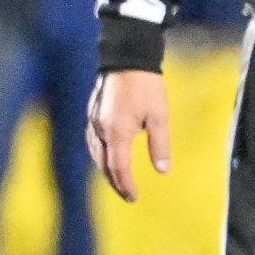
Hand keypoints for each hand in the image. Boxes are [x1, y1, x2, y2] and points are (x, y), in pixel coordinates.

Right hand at [86, 69, 171, 202]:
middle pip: (103, 165)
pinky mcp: (92, 113)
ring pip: (95, 154)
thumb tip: (162, 169)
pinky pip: (92, 142)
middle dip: (115, 182)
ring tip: (116, 179)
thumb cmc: (146, 85)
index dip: (126, 185)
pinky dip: (98, 156)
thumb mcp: (159, 115)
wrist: (126, 57)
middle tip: (126, 194)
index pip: (119, 168)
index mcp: (118, 133)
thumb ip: (159, 144)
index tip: (133, 197)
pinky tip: (104, 156)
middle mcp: (101, 130)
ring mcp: (93, 122)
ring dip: (105, 170)